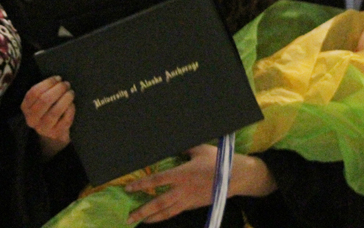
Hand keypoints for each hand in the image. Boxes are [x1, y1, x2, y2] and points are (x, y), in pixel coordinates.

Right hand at [21, 76, 74, 157]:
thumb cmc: (48, 110)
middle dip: (58, 89)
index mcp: (25, 108)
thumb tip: (58, 79)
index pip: (34, 93)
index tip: (58, 78)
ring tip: (71, 92)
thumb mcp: (39, 101)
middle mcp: (32, 119)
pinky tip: (72, 104)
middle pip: (44, 101)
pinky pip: (65, 119)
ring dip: (65, 98)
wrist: (53, 133)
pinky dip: (70, 109)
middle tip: (66, 84)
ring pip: (55, 111)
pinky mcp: (56, 133)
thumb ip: (44, 91)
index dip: (48, 83)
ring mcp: (44, 128)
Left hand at [124, 147, 275, 222]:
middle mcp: (183, 190)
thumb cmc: (216, 160)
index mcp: (182, 174)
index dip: (141, 185)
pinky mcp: (194, 206)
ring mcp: (188, 200)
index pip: (157, 181)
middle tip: (129, 217)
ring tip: (140, 221)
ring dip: (152, 218)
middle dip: (142, 211)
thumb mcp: (198, 149)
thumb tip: (170, 143)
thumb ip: (183, 148)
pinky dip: (166, 215)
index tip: (128, 188)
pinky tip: (158, 216)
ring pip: (167, 212)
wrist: (235, 177)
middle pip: (158, 203)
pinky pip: (176, 211)